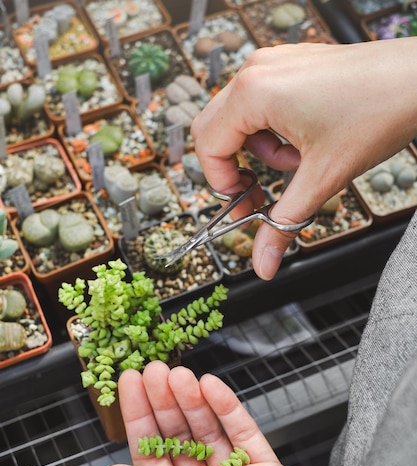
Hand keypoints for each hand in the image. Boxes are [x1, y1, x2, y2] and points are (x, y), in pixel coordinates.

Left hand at [104, 362, 367, 465]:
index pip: (150, 457)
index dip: (140, 419)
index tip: (131, 384)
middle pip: (178, 440)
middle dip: (165, 403)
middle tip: (156, 368)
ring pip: (209, 433)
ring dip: (194, 401)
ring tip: (181, 372)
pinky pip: (244, 434)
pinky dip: (228, 410)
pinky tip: (213, 387)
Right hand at [191, 38, 416, 279]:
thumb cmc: (378, 112)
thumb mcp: (322, 178)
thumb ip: (282, 224)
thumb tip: (262, 263)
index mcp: (253, 92)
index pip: (208, 146)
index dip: (221, 185)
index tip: (243, 206)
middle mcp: (257, 71)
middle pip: (215, 129)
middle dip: (234, 168)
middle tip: (257, 193)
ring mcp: (274, 64)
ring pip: (239, 119)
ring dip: (260, 152)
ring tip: (297, 164)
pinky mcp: (291, 66)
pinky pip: (262, 104)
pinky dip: (275, 132)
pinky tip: (305, 143)